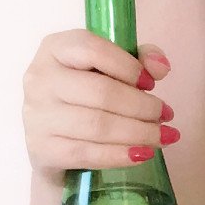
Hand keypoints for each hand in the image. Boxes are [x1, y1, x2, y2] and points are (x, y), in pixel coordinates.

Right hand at [22, 30, 176, 180]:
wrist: (51, 143)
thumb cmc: (83, 98)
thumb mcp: (108, 69)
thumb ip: (138, 59)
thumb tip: (161, 67)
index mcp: (54, 49)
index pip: (92, 49)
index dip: (129, 66)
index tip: (152, 84)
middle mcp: (40, 79)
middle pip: (101, 92)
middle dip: (142, 106)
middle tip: (166, 115)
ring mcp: (38, 115)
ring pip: (98, 125)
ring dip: (139, 133)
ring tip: (162, 136)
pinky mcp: (42, 149)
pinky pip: (88, 154)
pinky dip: (120, 155)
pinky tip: (143, 154)